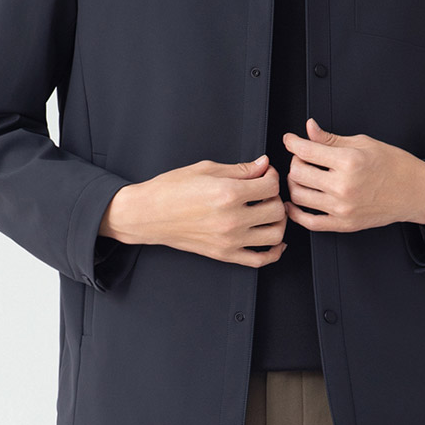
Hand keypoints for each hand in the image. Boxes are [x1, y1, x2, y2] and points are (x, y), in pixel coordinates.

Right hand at [100, 154, 287, 267]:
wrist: (147, 214)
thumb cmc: (171, 189)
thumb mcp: (206, 169)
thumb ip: (240, 169)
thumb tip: (263, 164)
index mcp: (228, 193)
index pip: (271, 185)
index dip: (272, 176)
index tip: (265, 174)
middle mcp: (232, 219)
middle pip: (277, 210)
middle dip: (276, 197)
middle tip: (265, 192)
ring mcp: (229, 240)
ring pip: (275, 235)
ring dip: (277, 222)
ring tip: (268, 212)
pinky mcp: (224, 255)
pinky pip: (259, 260)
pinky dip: (273, 252)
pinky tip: (275, 240)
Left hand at [282, 118, 424, 232]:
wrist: (414, 191)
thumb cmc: (394, 165)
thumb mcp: (363, 143)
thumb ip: (331, 139)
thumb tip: (309, 128)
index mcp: (349, 161)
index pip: (306, 151)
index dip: (292, 142)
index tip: (290, 139)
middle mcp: (344, 186)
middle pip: (298, 173)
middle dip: (294, 161)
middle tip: (301, 157)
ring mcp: (342, 208)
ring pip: (299, 196)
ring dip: (294, 184)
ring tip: (301, 176)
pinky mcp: (344, 224)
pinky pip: (310, 222)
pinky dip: (296, 212)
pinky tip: (295, 202)